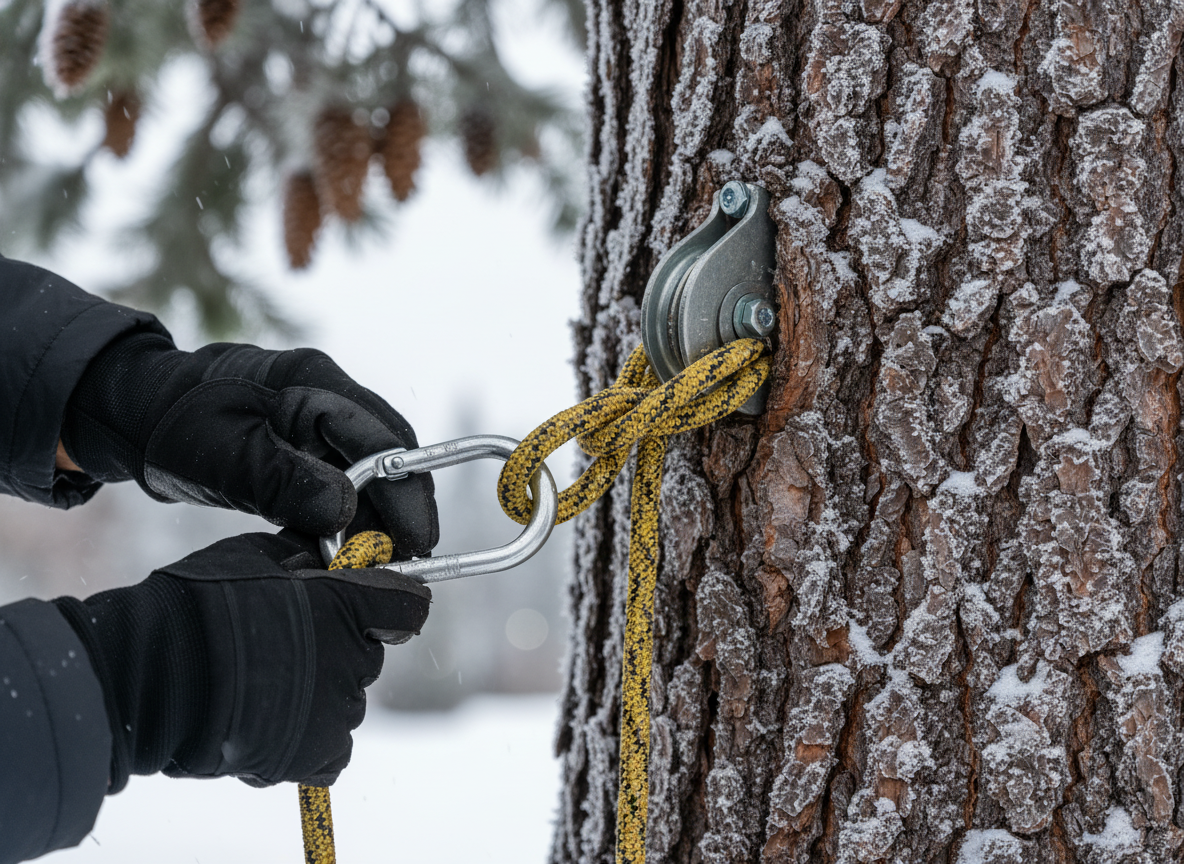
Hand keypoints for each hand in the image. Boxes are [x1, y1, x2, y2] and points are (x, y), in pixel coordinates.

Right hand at [53, 531, 429, 789]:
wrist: (156, 677)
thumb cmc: (199, 604)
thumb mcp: (258, 554)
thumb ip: (307, 555)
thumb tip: (329, 554)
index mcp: (351, 605)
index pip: (407, 606)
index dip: (390, 605)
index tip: (372, 606)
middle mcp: (355, 658)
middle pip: (366, 654)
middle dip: (337, 646)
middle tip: (284, 645)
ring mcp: (338, 711)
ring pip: (345, 700)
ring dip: (318, 691)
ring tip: (262, 685)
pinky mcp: (315, 755)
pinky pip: (332, 749)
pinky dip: (310, 739)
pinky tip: (271, 721)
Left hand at [60, 332, 437, 557]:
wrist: (137, 413)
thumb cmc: (173, 424)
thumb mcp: (222, 454)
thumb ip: (282, 479)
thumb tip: (344, 512)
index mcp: (314, 382)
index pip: (384, 438)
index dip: (408, 493)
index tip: (419, 543)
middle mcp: (329, 400)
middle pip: (390, 459)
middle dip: (400, 514)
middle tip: (406, 566)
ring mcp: (320, 426)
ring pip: (370, 480)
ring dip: (373, 526)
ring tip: (373, 572)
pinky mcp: (308, 452)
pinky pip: (342, 490)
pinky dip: (344, 525)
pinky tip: (339, 559)